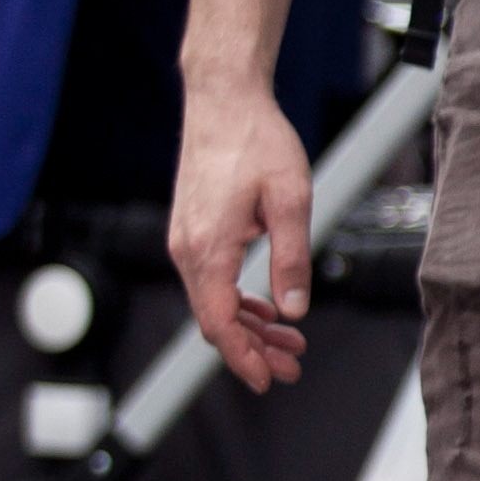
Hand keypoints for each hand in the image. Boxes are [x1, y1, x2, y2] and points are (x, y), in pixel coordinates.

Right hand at [168, 80, 315, 391]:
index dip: (244, 357)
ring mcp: (186, 240)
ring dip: (250, 326)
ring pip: (214, 301)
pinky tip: (267, 308)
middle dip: (253, 349)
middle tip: (291, 367)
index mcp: (208, 248)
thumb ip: (291, 260)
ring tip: (290, 342)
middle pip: (215, 320)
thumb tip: (293, 310)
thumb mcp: (290, 201)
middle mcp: (187, 250)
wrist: (224, 101)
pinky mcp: (193, 230)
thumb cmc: (257, 142)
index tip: (267, 380)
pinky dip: (239, 300)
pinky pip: (212, 280)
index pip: (219, 322)